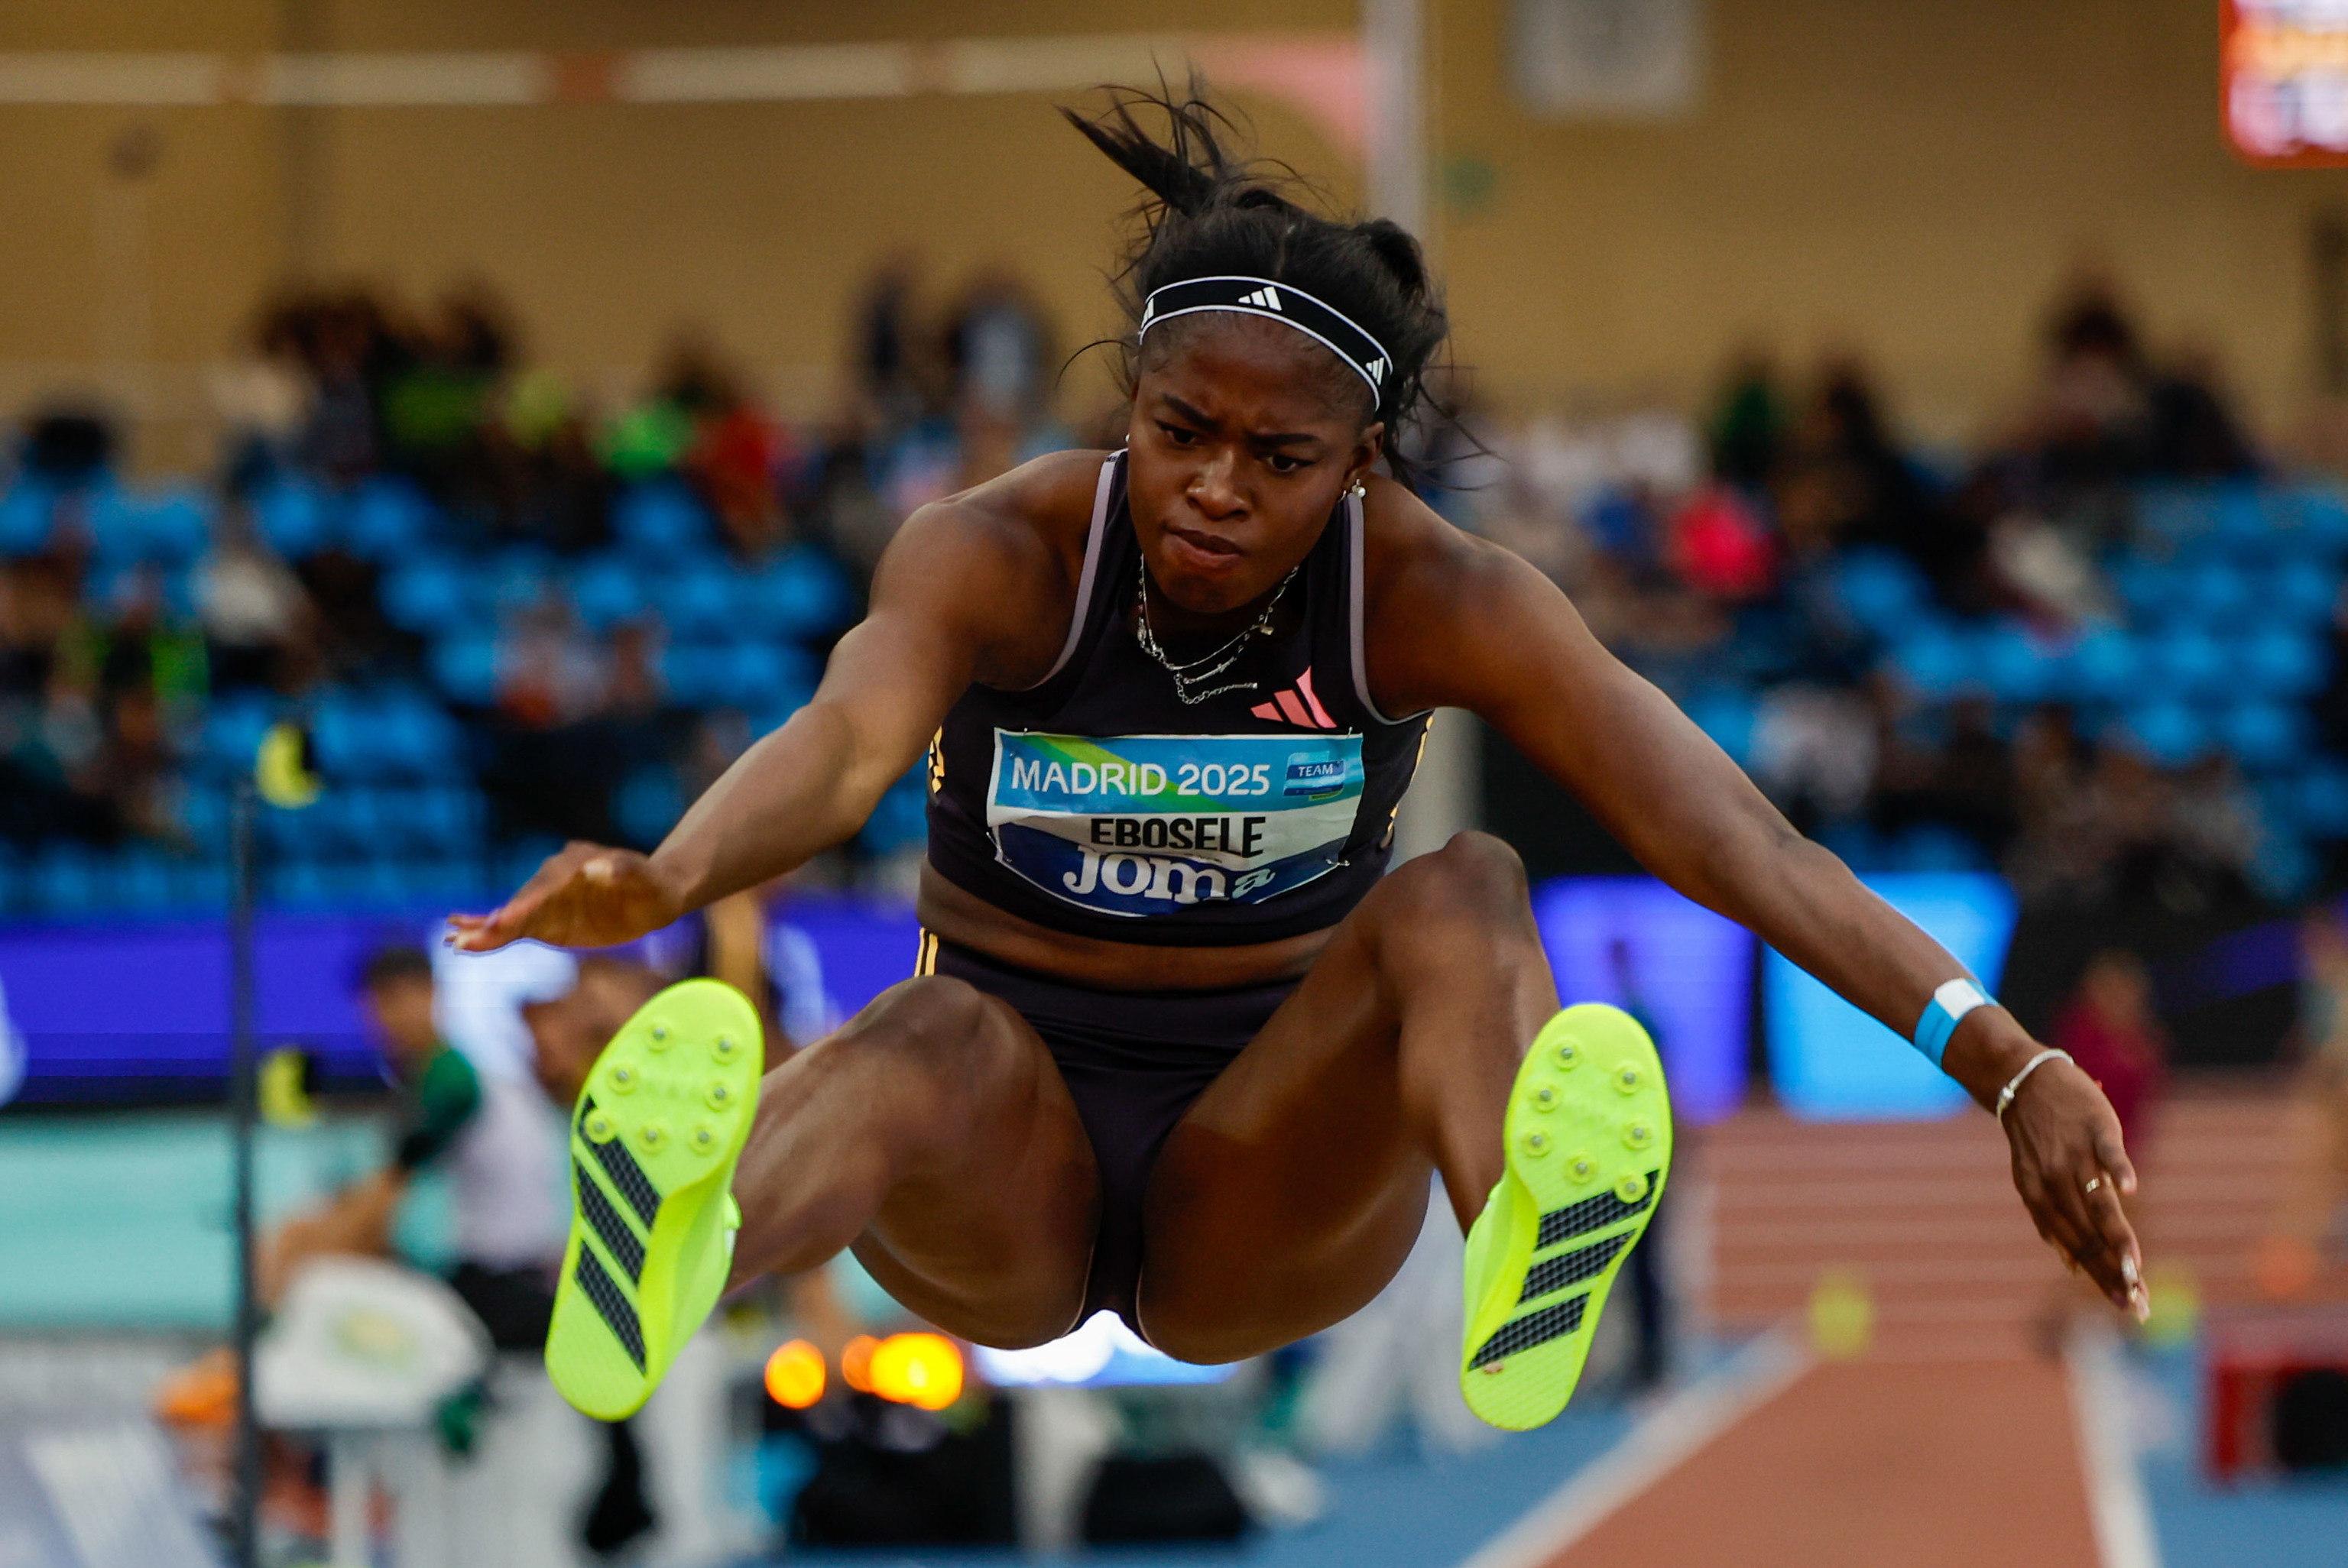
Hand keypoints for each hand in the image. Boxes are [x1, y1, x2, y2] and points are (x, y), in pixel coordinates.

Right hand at [447, 841, 682, 951]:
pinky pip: (517, 929)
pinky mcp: (548, 920)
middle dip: (495, 922)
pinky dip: (493, 935)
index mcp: (573, 865)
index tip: (503, 921)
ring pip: (512, 917)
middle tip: (464, 939)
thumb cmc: (652, 885)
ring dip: (484, 930)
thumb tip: (597, 869)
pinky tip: (465, 943)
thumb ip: (624, 871)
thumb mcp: (646, 878)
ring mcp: (548, 900)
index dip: (524, 906)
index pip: (545, 889)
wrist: (655, 893)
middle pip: (521, 903)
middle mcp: (554, 880)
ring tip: (454, 944)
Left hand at [2000, 1056, 2147, 1319]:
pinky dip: (2117, 1169)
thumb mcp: (2034, 1179)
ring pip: (2098, 1204)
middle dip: (2114, 1273)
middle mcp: (2054, 1181)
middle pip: (2089, 1235)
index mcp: (2040, 1197)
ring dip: (2117, 1238)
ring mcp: (2074, 1154)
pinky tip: (2131, 1190)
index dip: (2101, 1278)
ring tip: (2134, 1269)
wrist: (2024, 1080)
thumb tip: (2070, 1266)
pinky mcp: (2094, 1128)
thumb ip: (2052, 1221)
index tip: (2125, 1306)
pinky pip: (2107, 1152)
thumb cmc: (2038, 1136)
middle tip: (2139, 1304)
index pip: (2077, 1247)